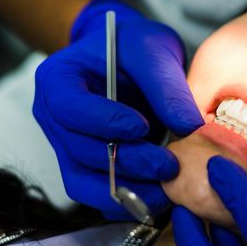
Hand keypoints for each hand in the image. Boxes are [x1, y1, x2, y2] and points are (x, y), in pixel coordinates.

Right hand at [33, 0, 203, 219]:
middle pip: (82, 151)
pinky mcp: (88, 167)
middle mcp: (55, 118)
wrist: (128, 56)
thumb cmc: (135, 45)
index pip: (70, 107)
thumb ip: (167, 88)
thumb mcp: (154, 51)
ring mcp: (68, 146)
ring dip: (128, 191)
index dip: (104, 122)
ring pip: (86, 183)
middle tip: (170, 166)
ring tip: (168, 191)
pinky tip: (160, 197)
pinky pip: (100, 194)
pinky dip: (128, 200)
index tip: (143, 127)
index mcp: (58, 80)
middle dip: (129, 163)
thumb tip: (191, 129)